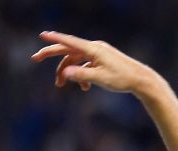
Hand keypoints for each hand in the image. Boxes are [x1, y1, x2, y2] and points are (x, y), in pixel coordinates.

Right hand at [31, 31, 155, 94]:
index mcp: (93, 49)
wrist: (141, 80)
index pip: (69, 42)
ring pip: (76, 59)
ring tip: (61, 85)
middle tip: (35, 58)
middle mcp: (95, 48)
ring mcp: (99, 54)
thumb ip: (82, 76)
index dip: (54, 39)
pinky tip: (84, 88)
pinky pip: (86, 65)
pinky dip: (82, 74)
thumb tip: (65, 73)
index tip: (42, 35)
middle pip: (68, 49)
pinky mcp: (103, 60)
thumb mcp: (100, 79)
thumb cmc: (122, 79)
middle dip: (52, 55)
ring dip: (68, 71)